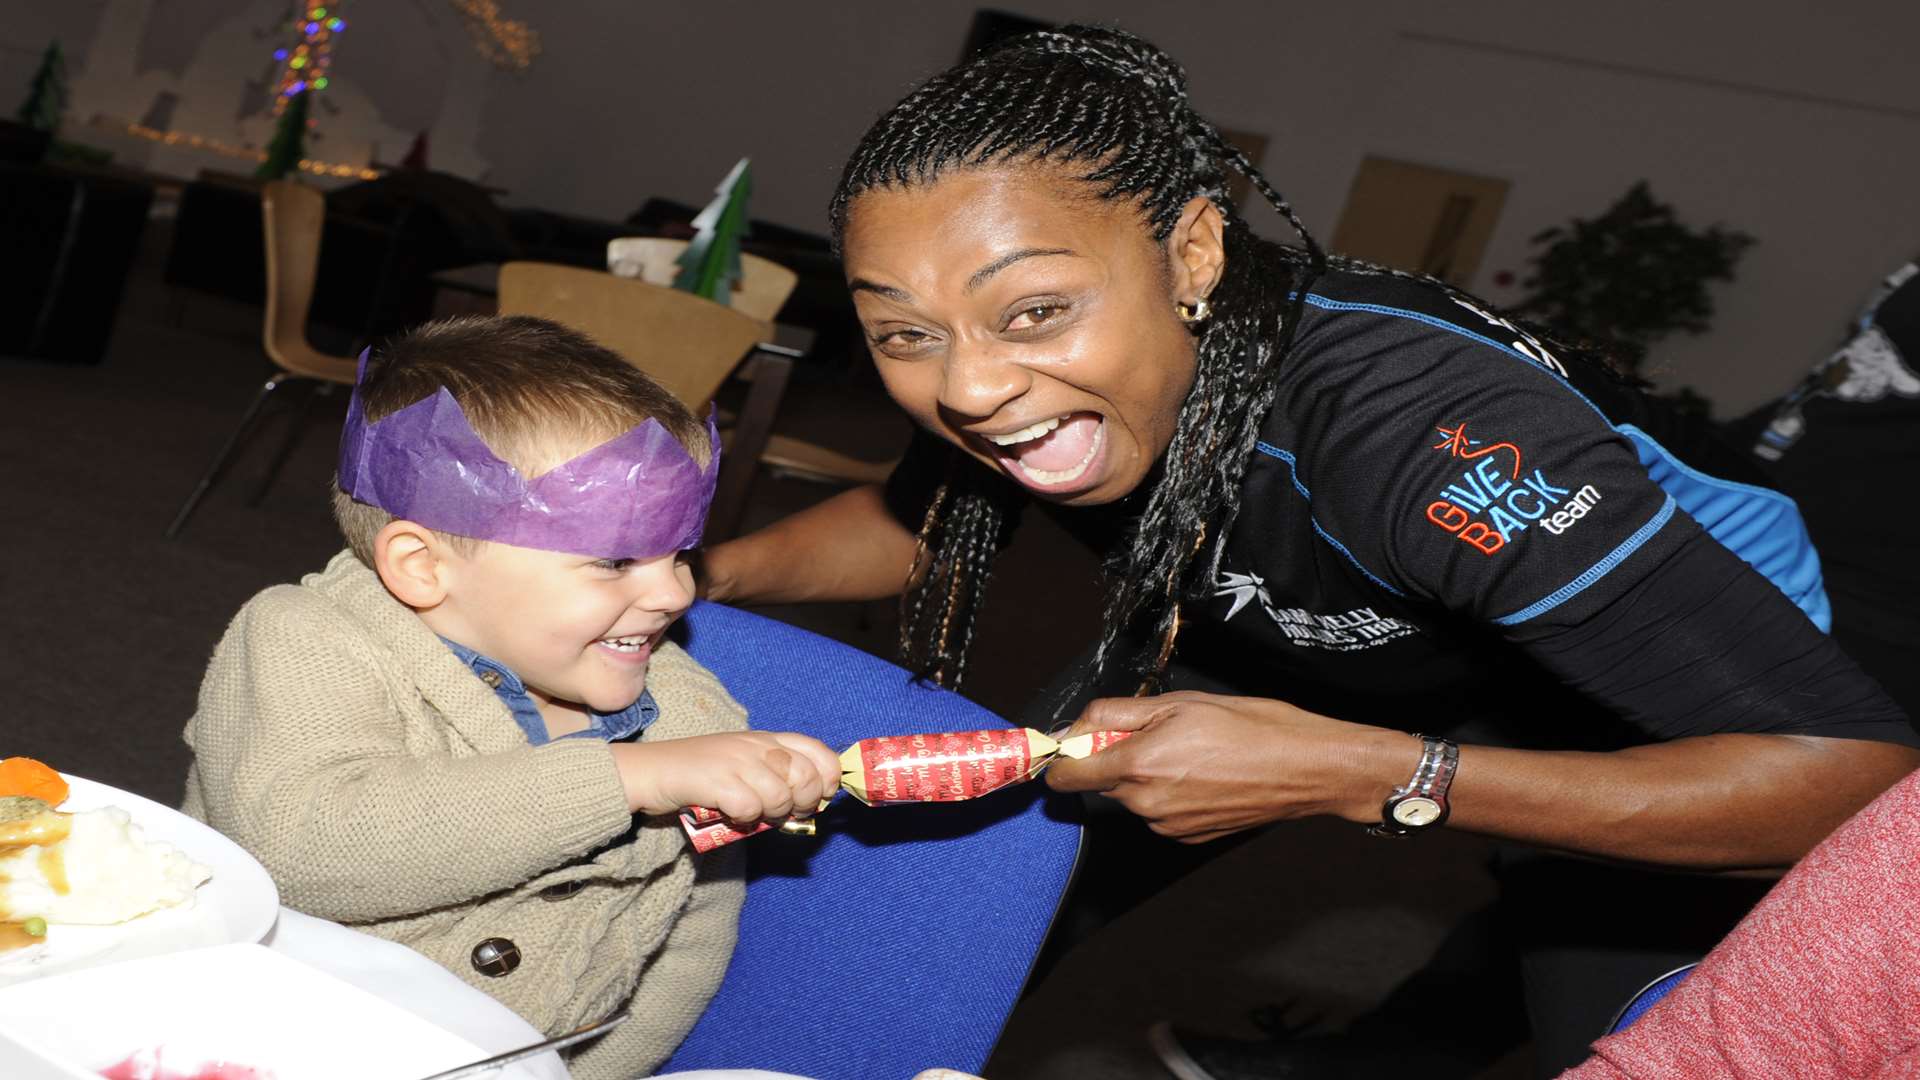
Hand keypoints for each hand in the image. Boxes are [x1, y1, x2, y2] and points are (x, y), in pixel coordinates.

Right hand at [612, 732, 841, 819]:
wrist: (652, 771)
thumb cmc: (701, 775)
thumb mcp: (744, 764)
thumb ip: (774, 776)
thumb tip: (809, 806)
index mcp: (767, 739)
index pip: (818, 751)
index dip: (828, 778)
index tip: (820, 797)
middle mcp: (756, 745)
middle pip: (805, 777)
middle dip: (802, 803)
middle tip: (784, 814)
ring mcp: (737, 761)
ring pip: (780, 797)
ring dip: (770, 815)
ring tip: (751, 814)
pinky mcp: (718, 781)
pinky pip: (750, 809)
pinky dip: (744, 819)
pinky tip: (731, 815)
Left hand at [1045, 691, 1415, 842]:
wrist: (1306, 768)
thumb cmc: (1251, 727)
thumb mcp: (1179, 702)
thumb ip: (1117, 714)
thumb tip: (1076, 725)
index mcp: (1139, 765)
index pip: (1066, 775)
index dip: (1064, 756)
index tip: (1075, 741)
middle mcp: (1147, 804)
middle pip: (1102, 782)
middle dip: (1115, 757)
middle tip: (1160, 730)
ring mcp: (1168, 825)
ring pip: (1133, 797)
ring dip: (1146, 775)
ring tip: (1193, 751)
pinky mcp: (1189, 837)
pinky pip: (1160, 812)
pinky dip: (1170, 794)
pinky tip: (1205, 775)